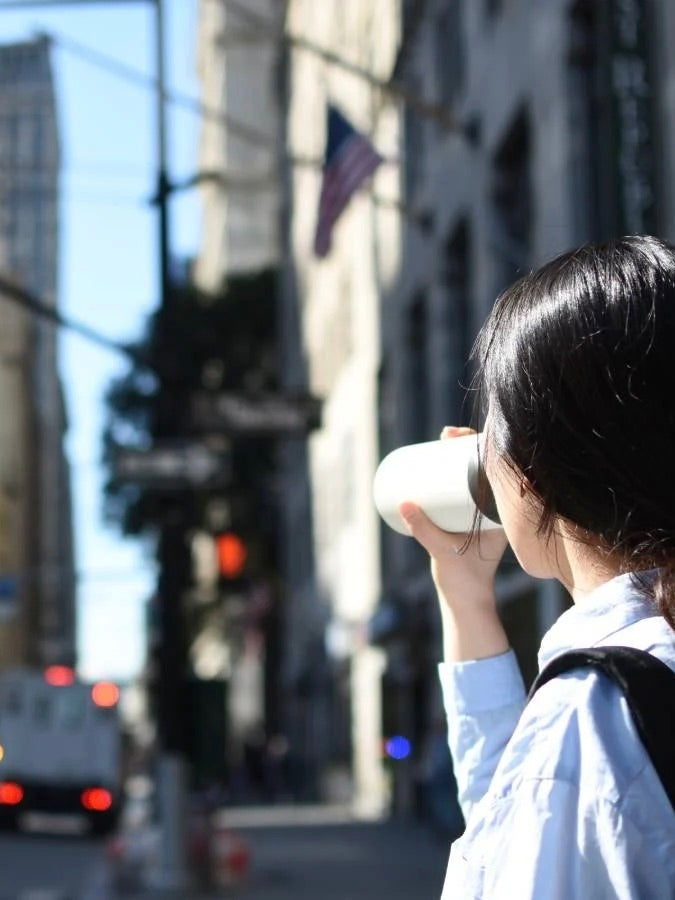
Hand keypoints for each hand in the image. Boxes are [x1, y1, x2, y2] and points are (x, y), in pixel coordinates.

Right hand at [399, 426, 509, 660]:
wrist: (468, 599)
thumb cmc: (465, 577)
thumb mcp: (443, 550)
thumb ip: (423, 529)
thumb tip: (403, 504)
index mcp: (501, 514)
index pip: (495, 469)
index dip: (480, 446)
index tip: (459, 438)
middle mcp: (494, 510)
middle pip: (483, 465)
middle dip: (465, 445)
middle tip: (445, 435)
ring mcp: (480, 512)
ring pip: (473, 474)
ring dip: (459, 455)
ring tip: (441, 442)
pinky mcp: (466, 517)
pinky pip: (464, 486)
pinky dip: (454, 470)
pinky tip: (443, 458)